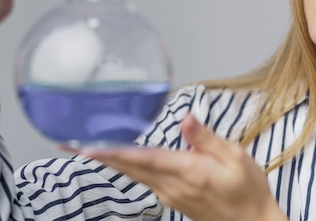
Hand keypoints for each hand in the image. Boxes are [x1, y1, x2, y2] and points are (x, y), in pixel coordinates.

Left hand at [80, 114, 286, 220]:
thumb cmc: (248, 190)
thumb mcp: (236, 157)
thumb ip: (206, 138)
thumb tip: (185, 118)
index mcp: (189, 172)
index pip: (144, 159)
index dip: (114, 152)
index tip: (88, 147)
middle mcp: (173, 186)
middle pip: (129, 168)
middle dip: (99, 156)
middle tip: (68, 145)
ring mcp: (170, 195)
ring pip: (134, 175)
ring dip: (110, 161)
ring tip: (86, 149)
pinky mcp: (172, 198)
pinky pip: (144, 180)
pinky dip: (127, 167)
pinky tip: (120, 158)